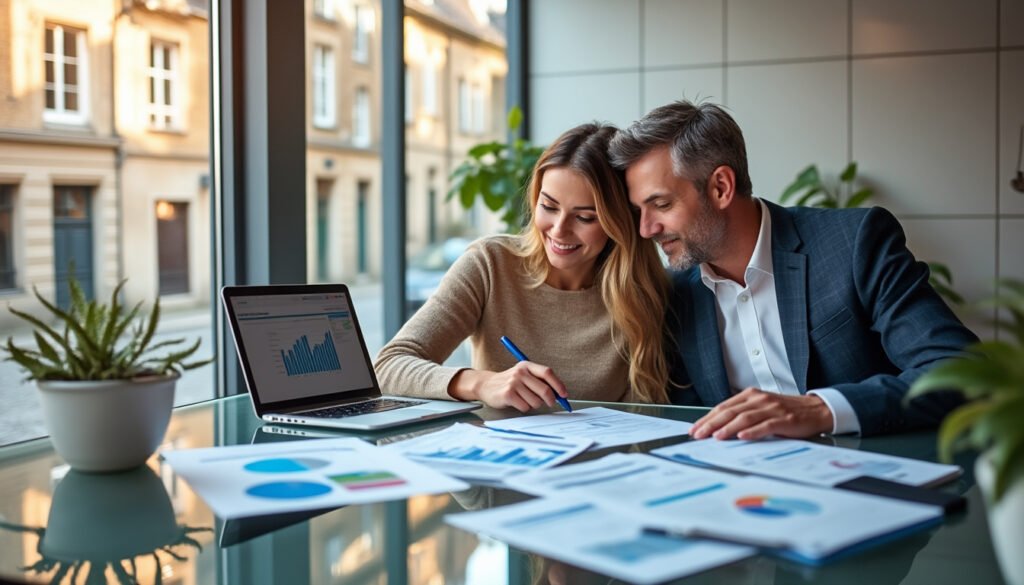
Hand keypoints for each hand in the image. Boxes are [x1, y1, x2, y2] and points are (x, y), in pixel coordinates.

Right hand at [449, 362, 567, 412]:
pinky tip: (517, 403)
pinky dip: (524, 408)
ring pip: (536, 401)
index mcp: (527, 365)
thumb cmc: (510, 382)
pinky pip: (525, 407)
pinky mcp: (507, 394)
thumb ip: (539, 381)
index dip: (558, 385)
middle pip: (544, 389)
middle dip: (551, 400)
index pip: (547, 373)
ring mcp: (513, 383)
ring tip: (525, 400)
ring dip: (534, 404)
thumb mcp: (524, 376)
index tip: (564, 395)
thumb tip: (559, 394)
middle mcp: (520, 372)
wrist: (486, 385)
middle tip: (550, 403)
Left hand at [690, 388, 833, 439]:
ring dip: (727, 428)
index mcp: (750, 395)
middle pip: (730, 411)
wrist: (816, 410)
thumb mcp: (761, 408)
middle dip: (711, 424)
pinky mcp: (784, 419)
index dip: (707, 418)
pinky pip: (765, 425)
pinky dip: (752, 431)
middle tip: (698, 435)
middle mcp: (759, 399)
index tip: (695, 429)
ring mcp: (771, 408)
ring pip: (744, 417)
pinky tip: (742, 437)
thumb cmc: (785, 411)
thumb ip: (743, 414)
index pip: (723, 407)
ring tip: (715, 437)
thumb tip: (718, 428)